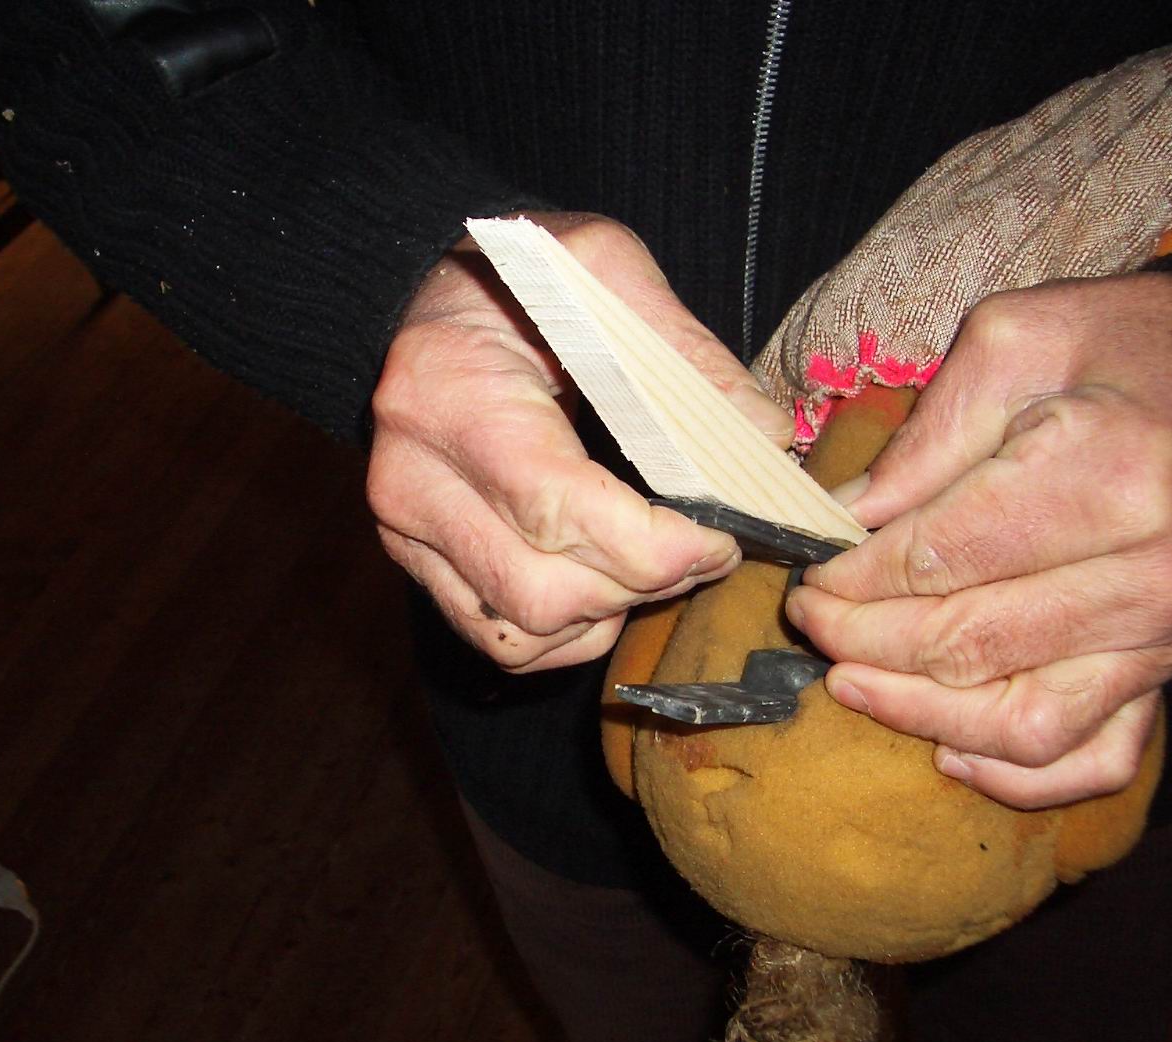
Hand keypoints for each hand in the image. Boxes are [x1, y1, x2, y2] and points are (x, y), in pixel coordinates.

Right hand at [368, 212, 791, 670]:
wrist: (427, 296)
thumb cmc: (517, 279)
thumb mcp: (603, 270)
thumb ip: (685, 353)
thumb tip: (766, 441)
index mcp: (449, 396)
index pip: (555, 510)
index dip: (655, 545)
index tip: (721, 535)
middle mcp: (412, 479)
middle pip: (545, 590)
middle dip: (646, 584)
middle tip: (705, 546)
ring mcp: (405, 532)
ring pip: (525, 630)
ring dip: (610, 612)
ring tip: (653, 558)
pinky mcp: (416, 564)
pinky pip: (502, 642)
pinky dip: (569, 632)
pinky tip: (603, 582)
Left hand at [784, 272, 1171, 807]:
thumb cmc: (1119, 350)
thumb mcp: (1013, 342)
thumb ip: (925, 439)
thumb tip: (843, 522)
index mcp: (1110, 478)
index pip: (941, 560)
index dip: (855, 578)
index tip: (809, 572)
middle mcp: (1149, 574)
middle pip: (966, 644)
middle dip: (862, 639)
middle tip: (807, 617)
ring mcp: (1164, 637)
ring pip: (1017, 721)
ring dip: (916, 714)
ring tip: (847, 679)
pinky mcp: (1164, 672)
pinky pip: (1093, 759)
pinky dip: (1017, 778)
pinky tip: (947, 753)